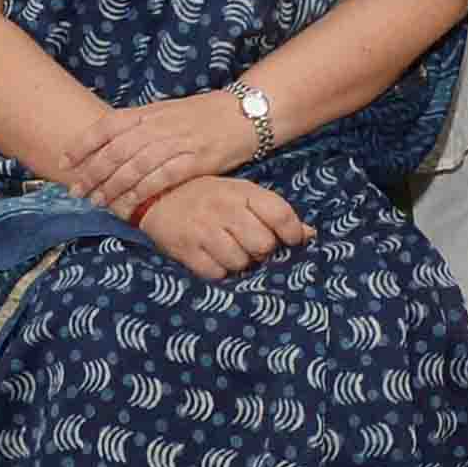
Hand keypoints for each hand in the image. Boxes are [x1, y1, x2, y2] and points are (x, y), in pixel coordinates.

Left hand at [65, 91, 258, 220]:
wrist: (244, 114)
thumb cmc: (204, 116)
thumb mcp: (169, 112)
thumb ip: (141, 125)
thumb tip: (111, 142)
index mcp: (150, 111)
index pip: (108, 126)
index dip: (84, 144)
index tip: (65, 162)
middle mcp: (160, 124)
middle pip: (116, 149)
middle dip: (92, 172)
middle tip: (76, 191)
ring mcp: (177, 142)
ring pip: (135, 166)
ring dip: (112, 187)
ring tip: (97, 202)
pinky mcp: (195, 160)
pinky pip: (161, 178)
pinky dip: (141, 193)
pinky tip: (129, 205)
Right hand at [144, 176, 313, 279]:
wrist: (158, 194)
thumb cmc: (209, 196)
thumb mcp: (242, 195)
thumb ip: (274, 213)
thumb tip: (309, 235)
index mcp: (243, 192)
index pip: (280, 214)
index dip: (292, 233)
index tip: (290, 241)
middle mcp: (225, 210)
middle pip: (263, 244)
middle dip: (262, 251)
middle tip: (252, 246)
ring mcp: (204, 230)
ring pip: (240, 262)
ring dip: (240, 263)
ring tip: (230, 251)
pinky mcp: (186, 250)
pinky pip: (216, 273)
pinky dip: (219, 271)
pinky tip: (213, 258)